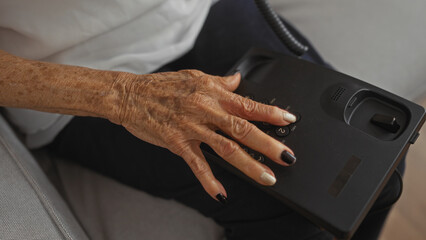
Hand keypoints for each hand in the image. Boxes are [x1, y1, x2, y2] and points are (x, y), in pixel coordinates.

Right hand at [112, 70, 296, 201]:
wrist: (131, 94)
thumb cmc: (163, 86)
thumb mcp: (195, 77)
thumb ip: (220, 82)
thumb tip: (238, 81)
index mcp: (212, 94)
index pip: (247, 104)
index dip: (269, 113)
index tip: (288, 120)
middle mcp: (205, 110)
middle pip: (242, 129)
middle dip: (267, 144)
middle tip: (286, 156)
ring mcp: (192, 128)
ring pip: (225, 148)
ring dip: (248, 164)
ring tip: (266, 177)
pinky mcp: (177, 143)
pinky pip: (197, 164)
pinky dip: (209, 180)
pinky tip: (221, 193)